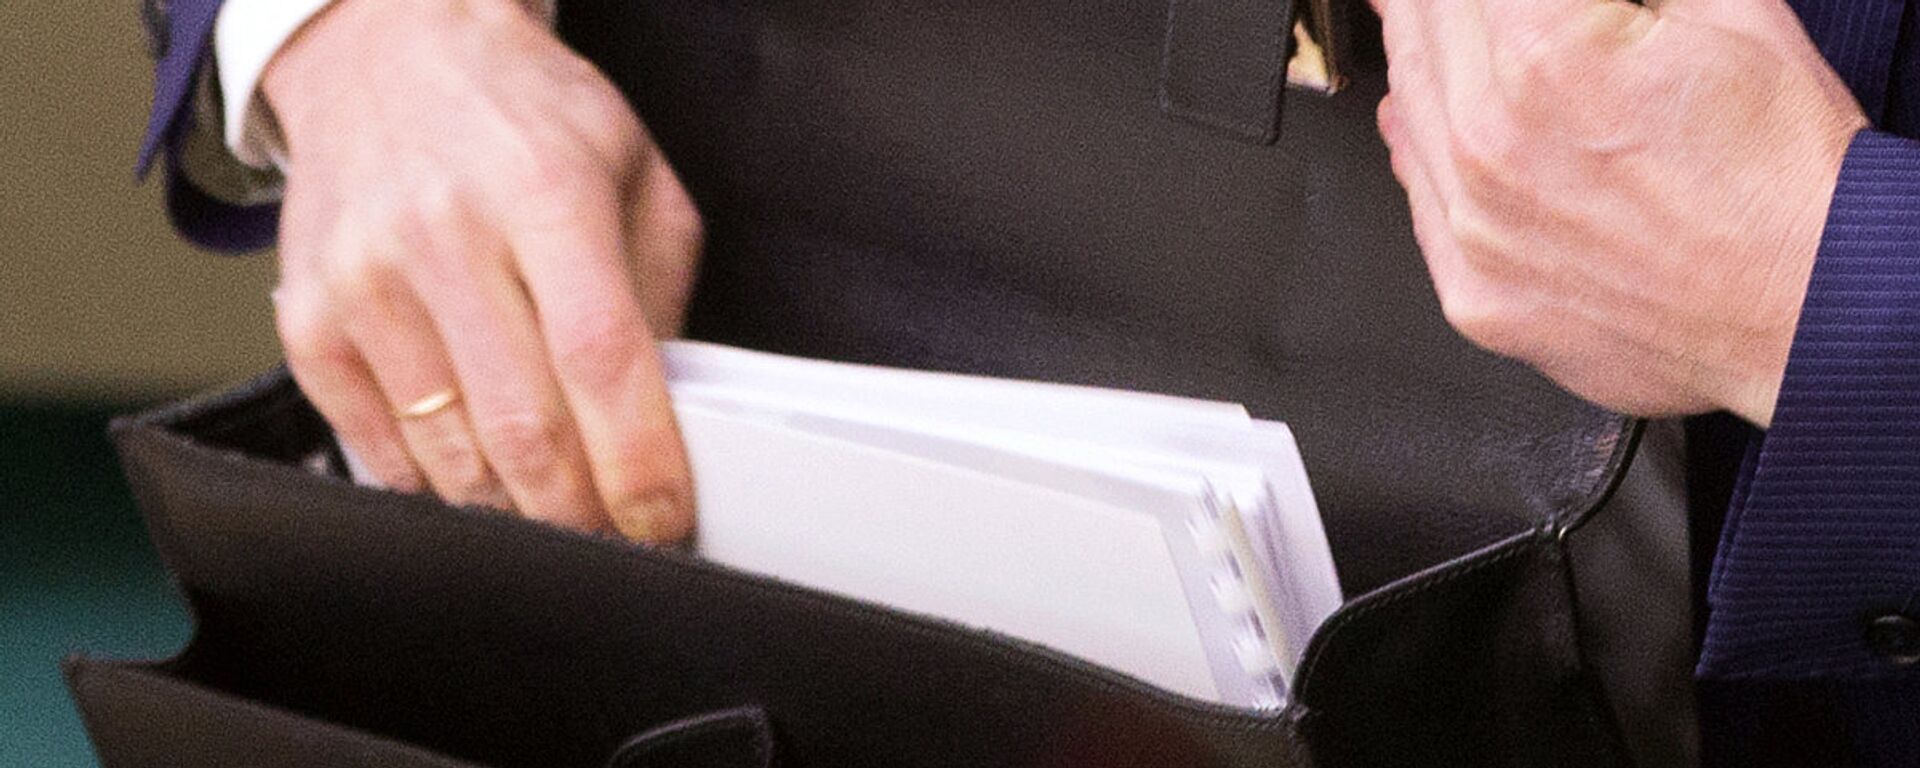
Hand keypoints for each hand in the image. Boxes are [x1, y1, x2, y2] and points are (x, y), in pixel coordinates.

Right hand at [263, 0, 702, 540]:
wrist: (387, 56)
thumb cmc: (521, 115)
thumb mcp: (631, 167)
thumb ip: (659, 287)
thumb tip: (666, 412)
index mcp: (545, 193)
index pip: (601, 359)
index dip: (639, 460)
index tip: (664, 517)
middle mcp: (445, 236)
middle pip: (525, 428)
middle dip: (582, 512)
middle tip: (617, 536)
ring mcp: (365, 282)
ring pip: (450, 455)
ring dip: (514, 512)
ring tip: (555, 514)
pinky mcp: (308, 321)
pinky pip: (377, 448)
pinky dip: (436, 486)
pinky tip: (477, 480)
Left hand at [1373, 0, 1867, 426]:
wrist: (1812, 316)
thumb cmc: (1786, 186)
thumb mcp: (1726, 10)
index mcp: (1543, 61)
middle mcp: (1491, 147)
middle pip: (1420, 25)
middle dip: (1441, 0)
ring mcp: (1474, 230)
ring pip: (1406, 104)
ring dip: (1418, 51)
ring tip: (1429, 20)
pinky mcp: (1474, 294)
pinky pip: (1417, 197)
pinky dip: (1420, 143)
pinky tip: (1425, 112)